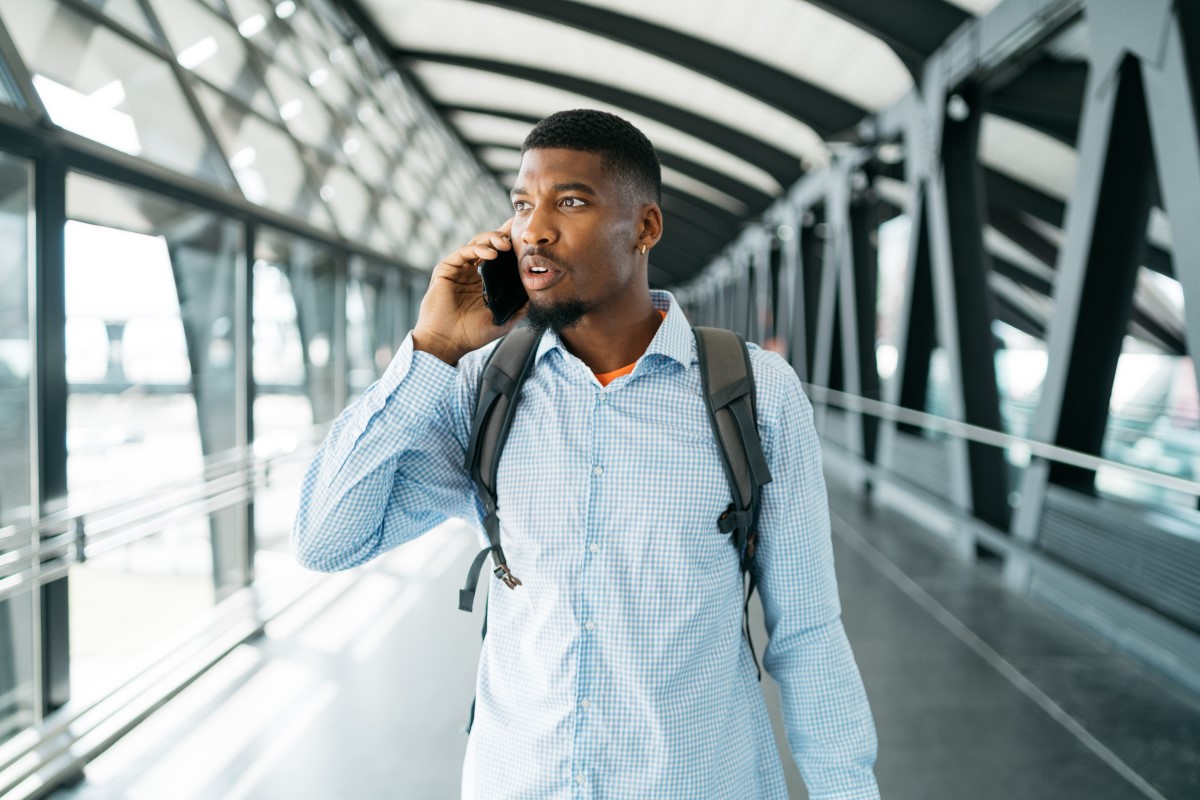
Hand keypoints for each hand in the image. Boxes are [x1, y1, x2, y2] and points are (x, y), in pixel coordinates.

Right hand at [412, 219, 525, 365]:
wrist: (448, 342)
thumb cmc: (472, 334)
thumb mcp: (503, 321)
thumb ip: (519, 308)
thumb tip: (536, 296)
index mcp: (484, 282)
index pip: (499, 258)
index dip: (510, 247)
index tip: (525, 241)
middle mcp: (471, 273)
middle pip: (488, 245)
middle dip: (502, 237)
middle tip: (515, 238)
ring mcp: (459, 270)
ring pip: (476, 244)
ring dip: (492, 239)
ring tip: (505, 244)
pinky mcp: (446, 269)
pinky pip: (464, 252)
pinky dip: (478, 249)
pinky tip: (492, 254)